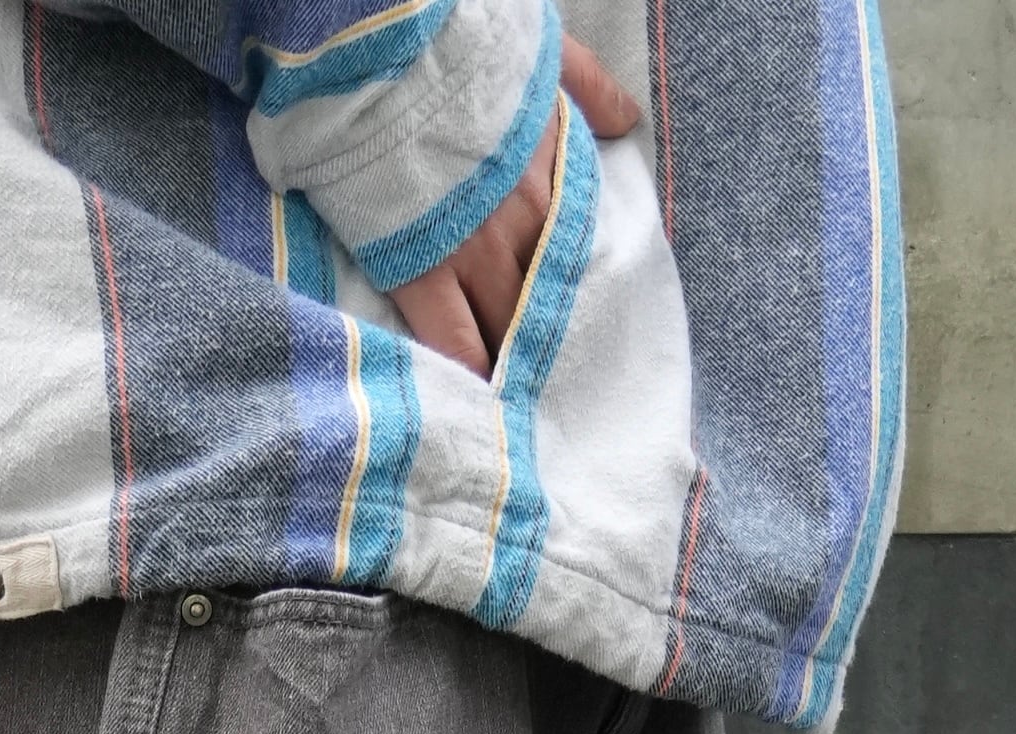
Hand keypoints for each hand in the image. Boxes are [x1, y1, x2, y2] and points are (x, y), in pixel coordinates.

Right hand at [385, 37, 639, 374]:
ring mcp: (473, 253)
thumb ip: (587, 88)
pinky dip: (468, 373)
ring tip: (522, 405)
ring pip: (508, 329)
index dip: (583, 290)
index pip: (578, 248)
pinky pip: (453, 342)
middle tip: (560, 381)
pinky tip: (478, 402)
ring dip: (515, 364)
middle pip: (548, 301)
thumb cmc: (458, 47)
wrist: (388, 53)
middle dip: (553, 340)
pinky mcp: (422, 272)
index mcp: (551, 173)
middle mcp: (523, 222)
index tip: (591, 322)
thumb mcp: (541, 53)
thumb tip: (627, 121)